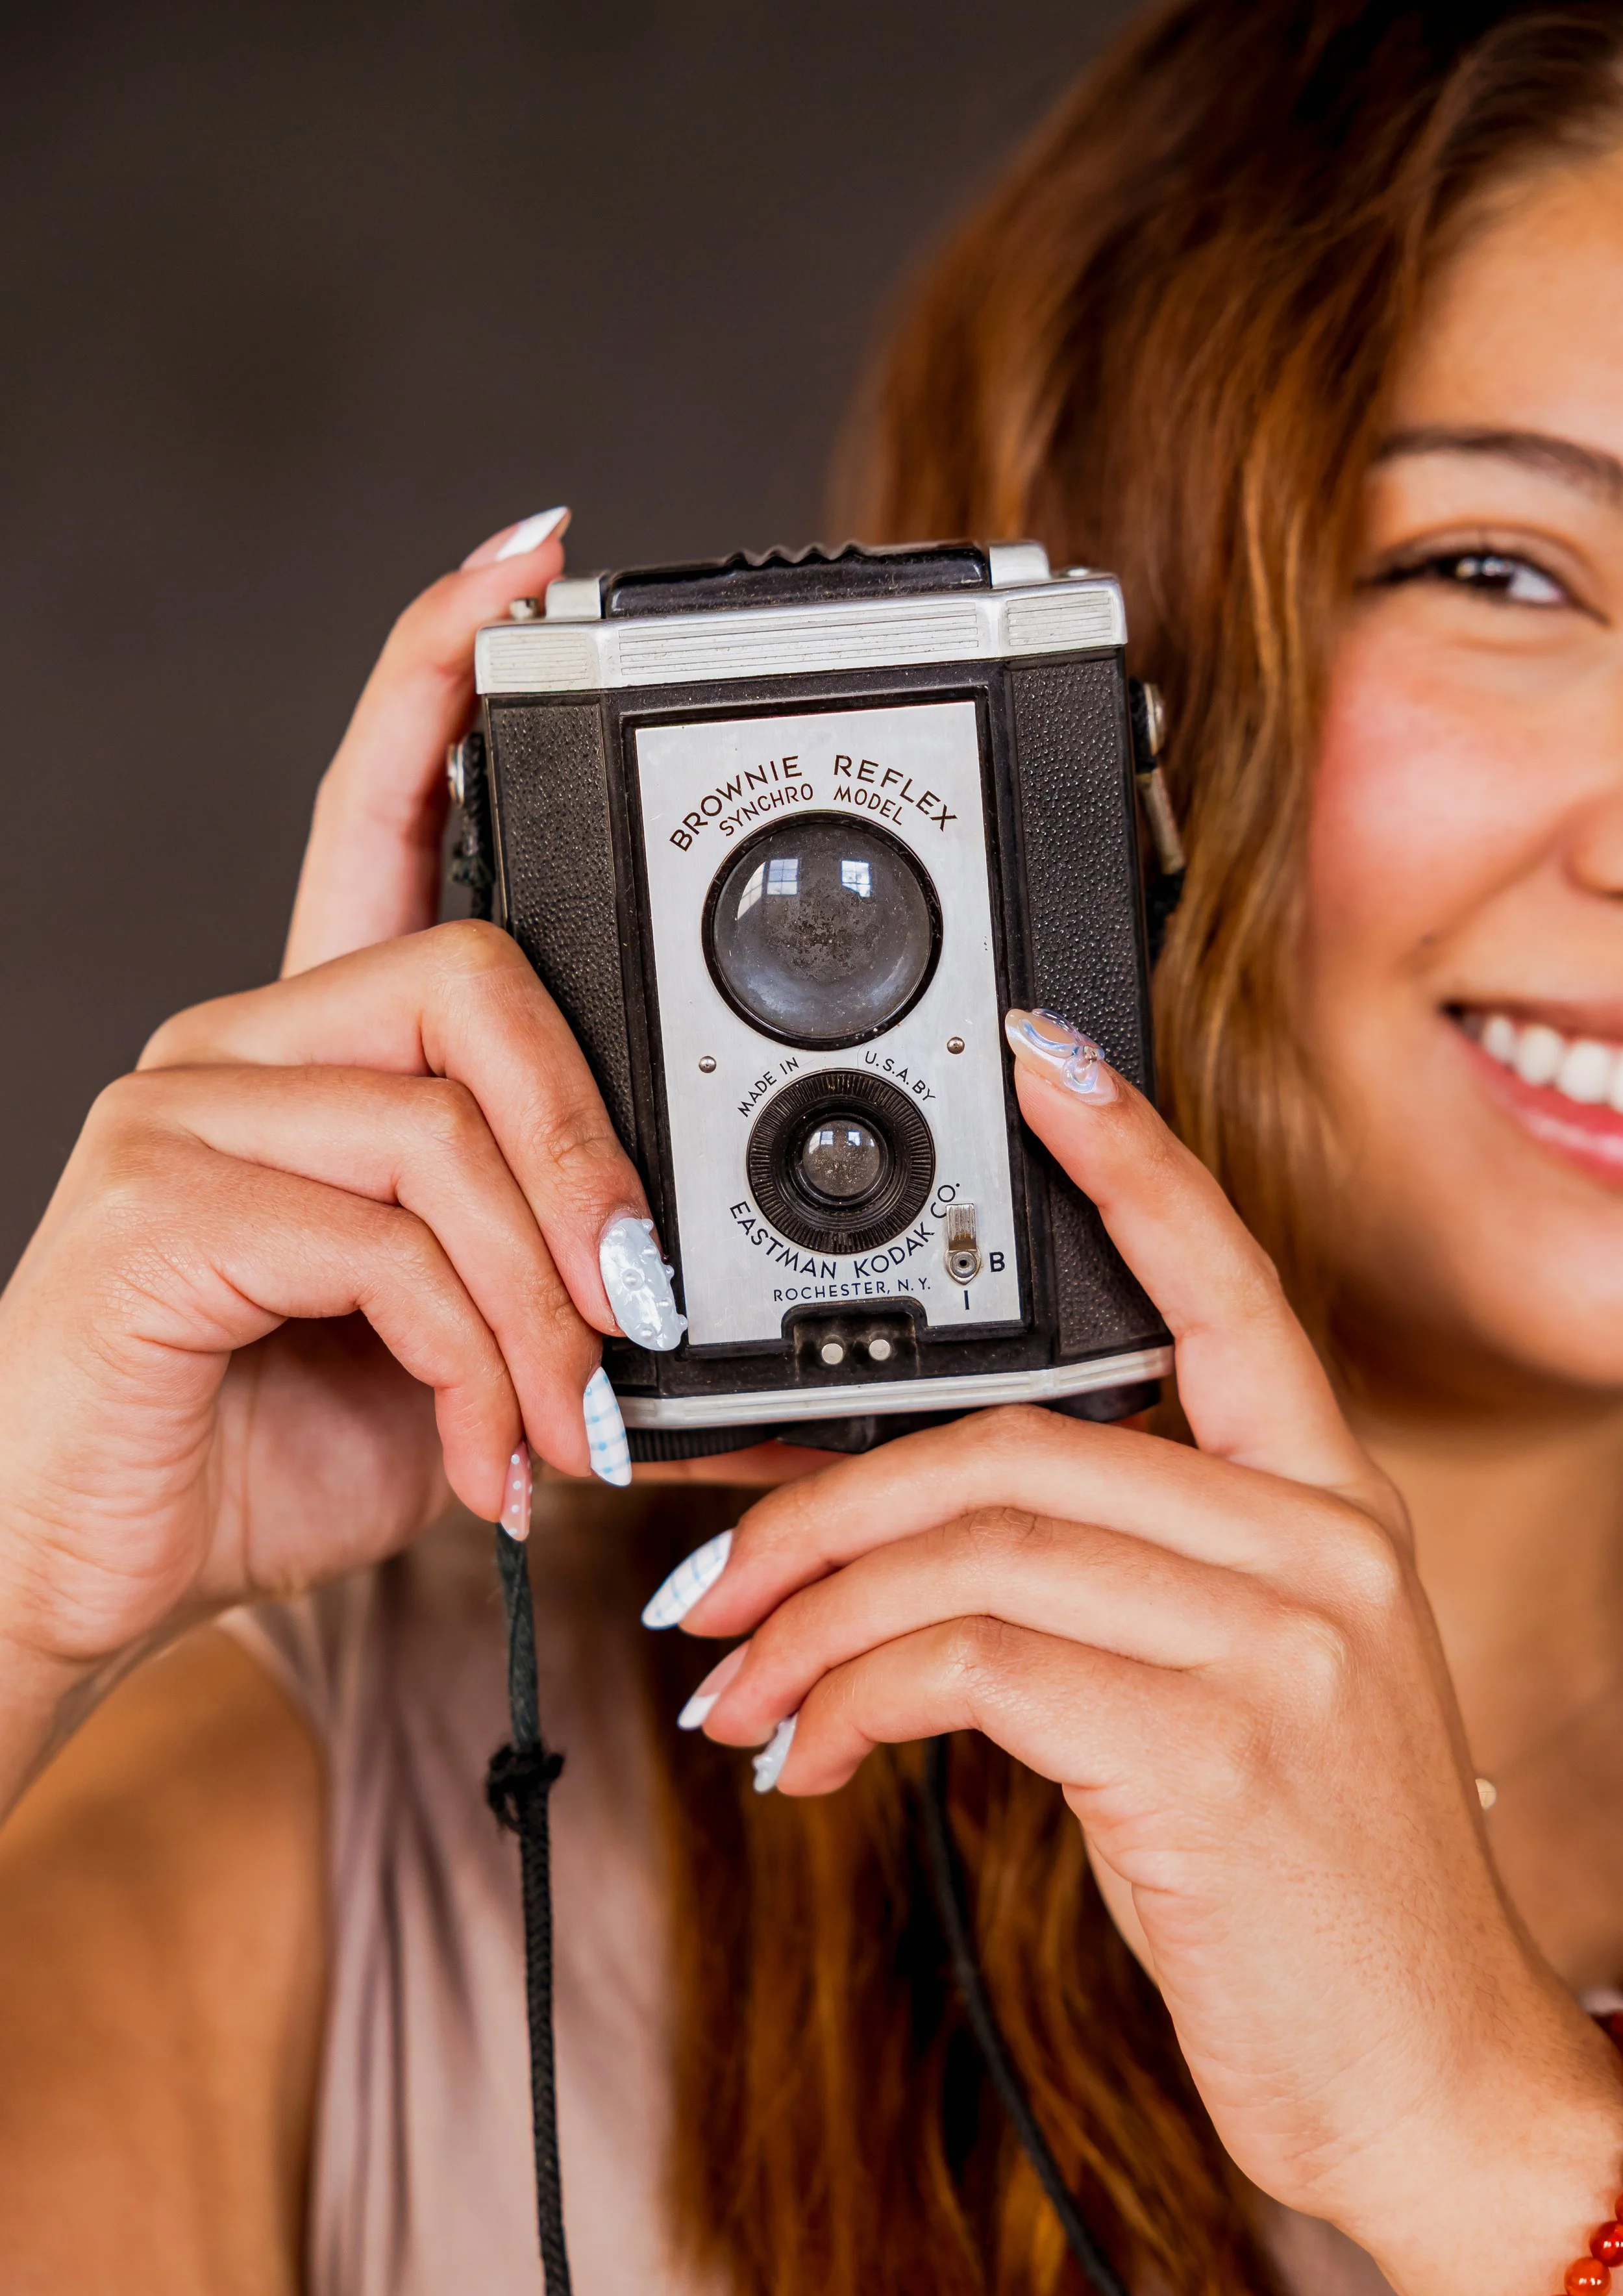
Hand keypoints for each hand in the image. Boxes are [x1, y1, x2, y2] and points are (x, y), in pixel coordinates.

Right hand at [0, 516, 634, 1791]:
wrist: (100, 1565)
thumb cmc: (275, 1441)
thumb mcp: (468, 1357)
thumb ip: (569, 1301)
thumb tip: (738, 1350)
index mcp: (317, 1052)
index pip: (376, 814)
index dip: (441, 675)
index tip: (528, 564)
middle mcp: (240, 1044)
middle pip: (474, 979)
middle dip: (594, 1155)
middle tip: (642, 1307)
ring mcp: (182, 1108)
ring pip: (441, 1129)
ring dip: (543, 1299)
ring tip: (560, 1428)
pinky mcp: (153, 1203)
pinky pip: (377, 1236)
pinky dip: (472, 1358)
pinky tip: (483, 1456)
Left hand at [664, 1023, 1622, 2295]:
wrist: (1433, 2080)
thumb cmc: (1318, 1894)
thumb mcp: (1242, 1700)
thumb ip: (1122, 1591)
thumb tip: (911, 1557)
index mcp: (1327, 1509)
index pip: (1228, 1289)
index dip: (1133, 1163)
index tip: (1043, 1065)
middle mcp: (1314, 1547)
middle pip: (1017, 1437)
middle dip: (826, 1498)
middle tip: (707, 1565)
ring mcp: (1274, 1642)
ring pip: (976, 1544)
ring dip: (811, 1610)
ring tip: (730, 1679)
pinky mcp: (1211, 1750)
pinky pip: (973, 1666)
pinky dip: (851, 1697)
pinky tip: (805, 1755)